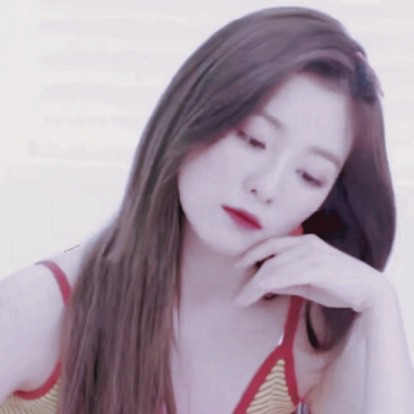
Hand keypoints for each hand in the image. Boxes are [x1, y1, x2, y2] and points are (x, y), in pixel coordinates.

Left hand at [236, 234, 392, 311]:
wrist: (368, 289)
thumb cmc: (338, 285)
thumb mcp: (306, 281)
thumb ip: (287, 279)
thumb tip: (265, 284)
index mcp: (304, 241)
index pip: (271, 244)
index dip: (252, 253)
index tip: (238, 265)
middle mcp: (305, 243)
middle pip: (268, 256)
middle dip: (249, 273)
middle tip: (237, 291)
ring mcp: (309, 253)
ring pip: (272, 267)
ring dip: (253, 285)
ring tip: (242, 298)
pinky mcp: (314, 266)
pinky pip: (281, 276)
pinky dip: (263, 287)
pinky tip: (255, 296)